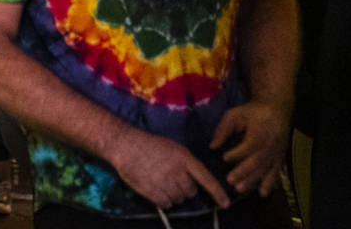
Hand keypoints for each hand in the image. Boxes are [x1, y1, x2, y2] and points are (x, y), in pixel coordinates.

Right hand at [108, 128, 228, 209]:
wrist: (125, 145)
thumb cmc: (149, 144)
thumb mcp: (172, 148)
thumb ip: (186, 163)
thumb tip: (194, 180)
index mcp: (184, 158)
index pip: (206, 179)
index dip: (218, 193)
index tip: (225, 204)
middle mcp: (177, 172)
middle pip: (191, 192)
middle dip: (185, 189)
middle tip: (171, 179)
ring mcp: (165, 183)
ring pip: (179, 200)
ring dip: (173, 195)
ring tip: (160, 182)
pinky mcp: (153, 192)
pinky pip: (166, 204)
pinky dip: (163, 201)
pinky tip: (155, 189)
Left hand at [210, 99, 289, 195]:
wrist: (275, 111)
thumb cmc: (252, 113)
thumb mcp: (235, 114)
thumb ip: (223, 129)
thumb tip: (212, 146)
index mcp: (260, 132)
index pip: (249, 145)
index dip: (237, 153)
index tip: (224, 158)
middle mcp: (270, 145)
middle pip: (257, 161)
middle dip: (243, 172)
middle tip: (230, 181)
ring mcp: (276, 153)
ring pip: (265, 169)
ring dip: (253, 180)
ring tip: (240, 189)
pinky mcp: (279, 159)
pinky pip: (275, 173)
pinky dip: (269, 184)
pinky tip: (263, 193)